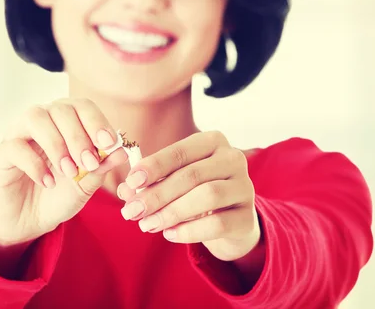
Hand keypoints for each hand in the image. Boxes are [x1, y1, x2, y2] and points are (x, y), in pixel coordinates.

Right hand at [0, 99, 127, 246]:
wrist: (28, 222)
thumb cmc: (58, 196)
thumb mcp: (86, 184)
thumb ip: (102, 166)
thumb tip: (121, 151)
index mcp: (65, 123)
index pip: (82, 106)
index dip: (97, 121)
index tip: (109, 143)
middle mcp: (42, 121)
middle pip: (60, 108)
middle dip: (79, 136)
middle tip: (88, 163)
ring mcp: (18, 134)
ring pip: (36, 117)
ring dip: (57, 144)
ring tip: (69, 171)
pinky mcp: (0, 153)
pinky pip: (15, 146)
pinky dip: (36, 164)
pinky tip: (48, 182)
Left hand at [116, 131, 259, 261]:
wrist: (230, 219)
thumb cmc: (195, 191)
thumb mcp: (173, 181)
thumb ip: (150, 183)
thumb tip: (126, 191)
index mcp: (213, 141)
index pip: (180, 151)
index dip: (154, 166)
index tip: (131, 182)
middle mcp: (233, 158)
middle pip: (191, 175)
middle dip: (157, 194)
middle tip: (132, 211)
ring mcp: (245, 187)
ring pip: (207, 196)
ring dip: (171, 212)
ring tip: (147, 224)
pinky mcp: (248, 217)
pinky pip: (218, 224)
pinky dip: (189, 231)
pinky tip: (170, 234)